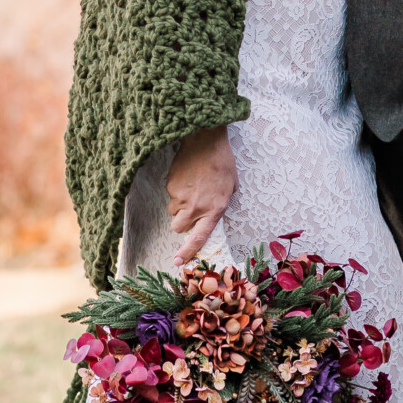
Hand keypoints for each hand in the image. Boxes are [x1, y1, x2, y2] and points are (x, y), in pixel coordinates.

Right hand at [167, 125, 236, 263]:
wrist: (205, 140)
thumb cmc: (222, 162)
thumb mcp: (231, 186)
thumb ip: (222, 203)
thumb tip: (214, 211)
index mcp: (214, 210)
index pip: (198, 237)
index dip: (187, 252)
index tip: (178, 262)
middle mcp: (195, 207)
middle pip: (178, 227)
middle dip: (181, 222)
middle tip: (189, 210)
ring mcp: (181, 196)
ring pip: (173, 211)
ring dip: (179, 205)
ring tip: (192, 187)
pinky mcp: (170, 185)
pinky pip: (170, 194)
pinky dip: (177, 189)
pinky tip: (187, 176)